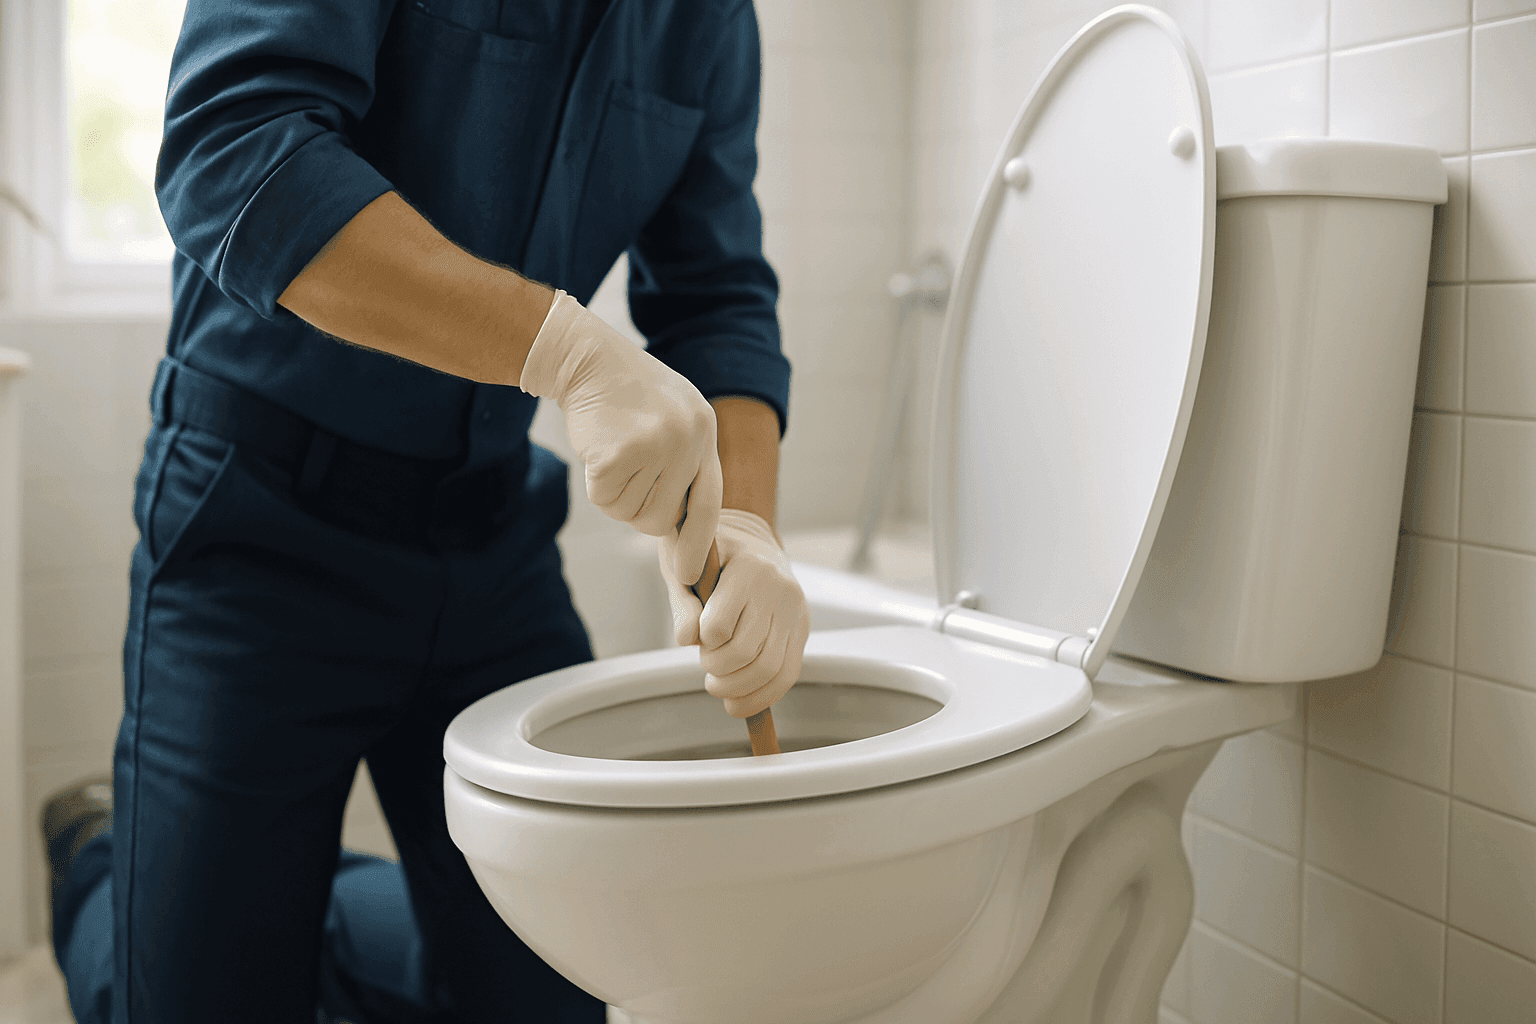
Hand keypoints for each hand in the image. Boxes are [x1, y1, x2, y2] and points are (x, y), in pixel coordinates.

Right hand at [521, 290, 720, 583]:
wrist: (587, 359)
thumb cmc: (624, 395)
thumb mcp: (670, 416)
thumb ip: (683, 463)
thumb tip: (677, 527)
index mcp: (705, 430)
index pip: (709, 501)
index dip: (699, 542)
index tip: (691, 575)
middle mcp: (689, 439)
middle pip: (664, 519)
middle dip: (640, 511)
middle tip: (625, 476)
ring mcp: (658, 445)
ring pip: (633, 513)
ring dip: (615, 494)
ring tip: (613, 451)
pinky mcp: (622, 453)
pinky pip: (607, 500)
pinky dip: (597, 485)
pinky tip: (598, 449)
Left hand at [659, 509, 809, 718]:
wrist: (752, 544)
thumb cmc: (711, 557)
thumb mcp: (686, 568)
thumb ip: (683, 603)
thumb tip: (686, 640)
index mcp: (747, 568)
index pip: (719, 626)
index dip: (703, 641)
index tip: (698, 636)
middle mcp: (778, 588)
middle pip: (745, 652)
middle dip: (717, 670)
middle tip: (706, 665)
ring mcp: (796, 611)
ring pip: (768, 670)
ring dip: (736, 689)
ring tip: (717, 686)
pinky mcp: (803, 629)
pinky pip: (787, 676)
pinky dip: (760, 698)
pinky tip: (738, 703)